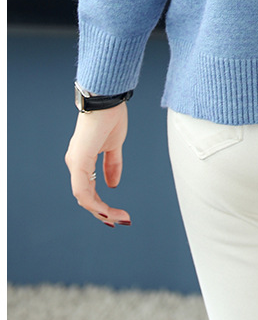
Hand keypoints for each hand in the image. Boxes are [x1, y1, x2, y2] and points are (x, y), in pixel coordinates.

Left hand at [64, 101, 130, 226]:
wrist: (107, 99)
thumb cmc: (110, 116)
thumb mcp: (115, 145)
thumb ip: (112, 165)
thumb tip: (113, 185)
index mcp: (82, 159)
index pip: (89, 189)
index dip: (101, 204)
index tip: (117, 213)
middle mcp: (75, 163)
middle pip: (85, 197)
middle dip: (103, 212)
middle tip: (120, 220)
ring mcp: (75, 162)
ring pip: (83, 197)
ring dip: (101, 211)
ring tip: (118, 217)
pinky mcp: (79, 160)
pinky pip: (83, 189)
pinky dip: (95, 203)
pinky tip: (106, 210)